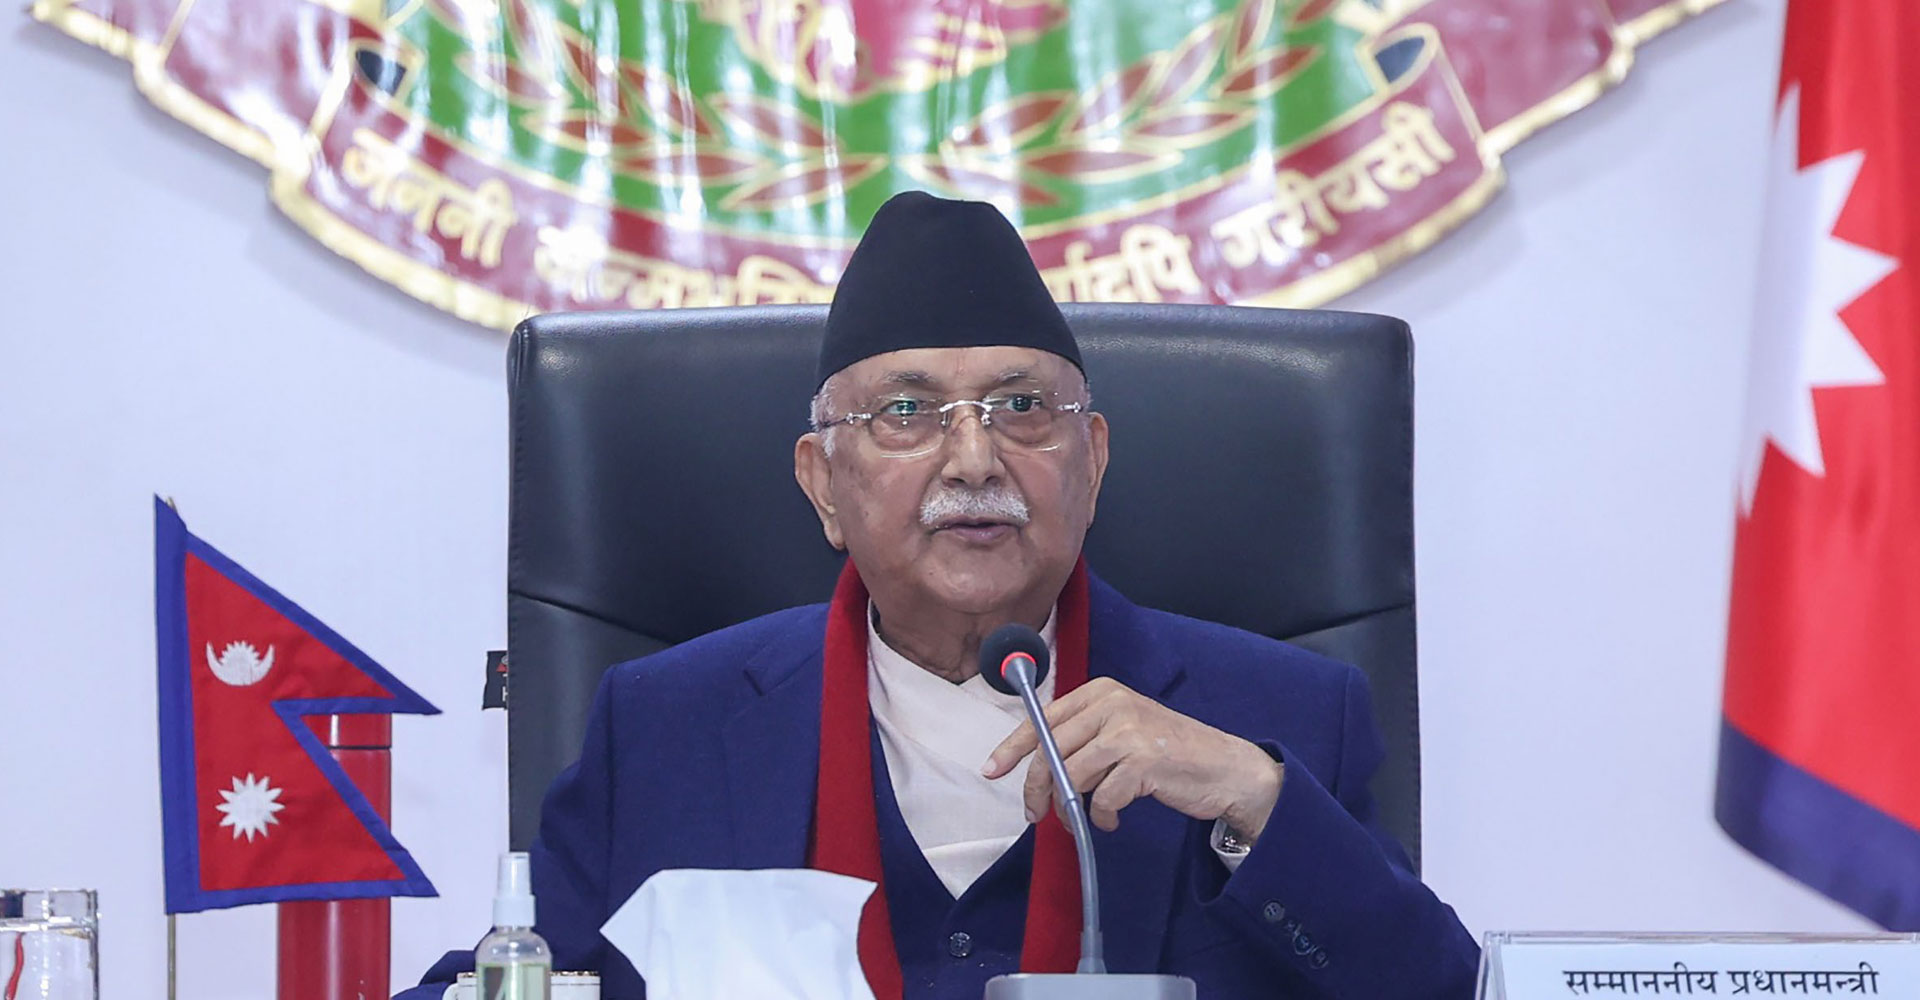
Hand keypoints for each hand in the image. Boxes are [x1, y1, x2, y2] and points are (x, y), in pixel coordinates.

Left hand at [982, 678, 1284, 839]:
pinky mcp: (1141, 762)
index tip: (992, 770)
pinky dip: (1102, 816)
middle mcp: (1112, 704)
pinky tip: (1115, 817)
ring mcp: (1127, 732)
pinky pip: (1100, 799)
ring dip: (1069, 809)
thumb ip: (1084, 737)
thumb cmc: (1171, 754)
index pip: (1043, 718)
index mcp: (1102, 692)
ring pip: (1069, 777)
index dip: (1013, 747)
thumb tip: (1034, 764)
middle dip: (1035, 789)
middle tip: (1034, 815)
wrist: (1227, 769)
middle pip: (1049, 750)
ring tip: (1081, 820)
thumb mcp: (1124, 729)